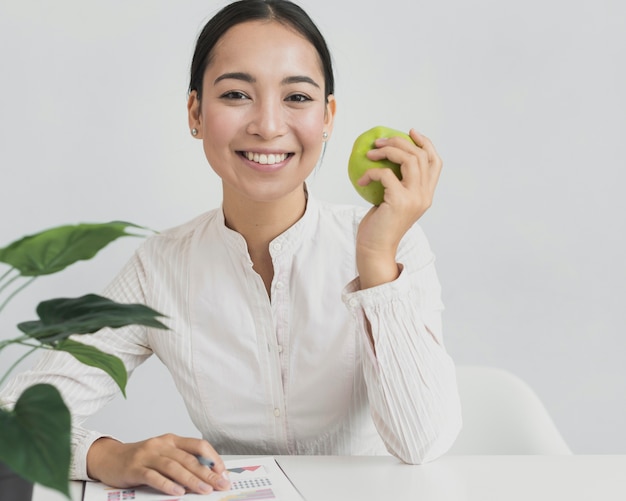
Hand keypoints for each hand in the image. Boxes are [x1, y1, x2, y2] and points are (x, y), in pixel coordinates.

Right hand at [86, 434, 229, 495]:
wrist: (108, 457)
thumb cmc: (140, 458)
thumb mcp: (163, 454)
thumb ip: (181, 460)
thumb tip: (207, 474)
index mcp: (172, 440)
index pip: (198, 445)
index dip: (213, 458)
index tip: (223, 472)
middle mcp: (161, 445)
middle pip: (188, 458)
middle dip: (207, 472)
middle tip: (221, 484)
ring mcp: (147, 455)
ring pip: (173, 467)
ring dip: (191, 480)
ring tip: (204, 490)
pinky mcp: (134, 468)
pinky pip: (153, 476)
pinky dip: (167, 484)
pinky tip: (177, 492)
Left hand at [355, 129, 441, 288]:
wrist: (375, 249)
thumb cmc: (379, 226)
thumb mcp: (393, 201)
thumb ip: (398, 184)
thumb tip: (386, 159)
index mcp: (427, 195)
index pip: (435, 162)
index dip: (426, 143)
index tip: (411, 132)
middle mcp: (425, 195)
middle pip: (420, 156)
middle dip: (399, 142)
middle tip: (380, 141)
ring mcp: (414, 198)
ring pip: (408, 159)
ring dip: (388, 151)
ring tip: (371, 153)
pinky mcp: (399, 201)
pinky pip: (386, 174)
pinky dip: (372, 172)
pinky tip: (361, 179)